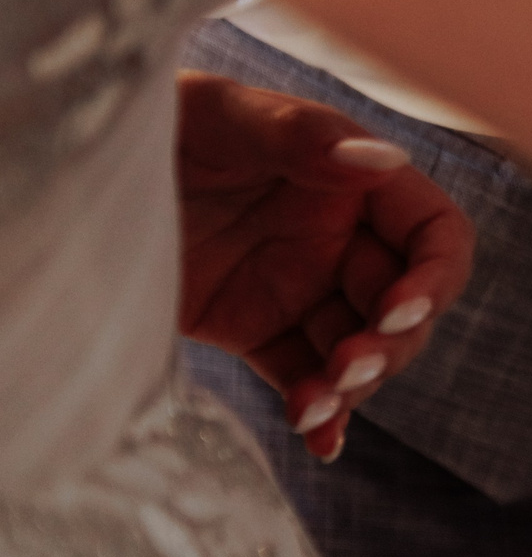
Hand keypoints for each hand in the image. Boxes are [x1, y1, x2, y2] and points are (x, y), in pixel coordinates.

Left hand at [175, 71, 474, 460]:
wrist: (72, 173)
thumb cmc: (159, 119)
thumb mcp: (223, 114)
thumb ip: (302, 134)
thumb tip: (385, 159)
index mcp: (352, 182)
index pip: (433, 234)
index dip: (434, 276)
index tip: (399, 309)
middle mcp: (338, 237)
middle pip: (405, 304)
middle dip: (391, 343)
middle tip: (348, 367)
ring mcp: (298, 287)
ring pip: (358, 349)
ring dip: (354, 385)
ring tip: (313, 407)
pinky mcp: (254, 329)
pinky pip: (300, 376)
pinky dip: (318, 413)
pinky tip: (320, 441)